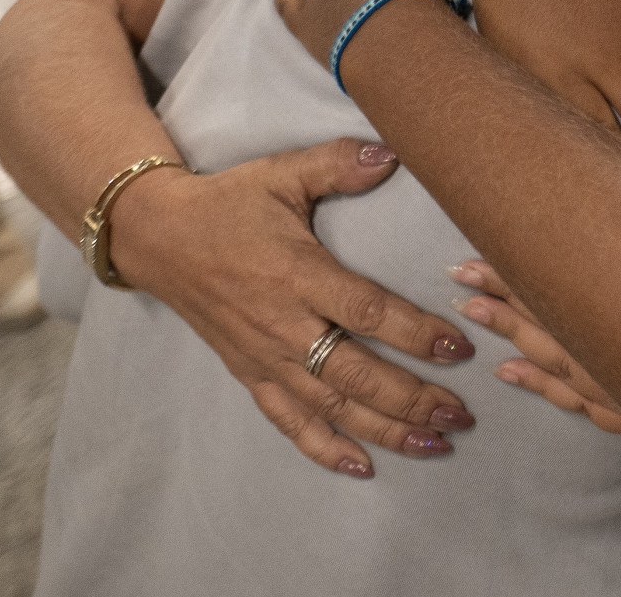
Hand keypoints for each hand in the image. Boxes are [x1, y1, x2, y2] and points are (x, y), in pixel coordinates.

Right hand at [109, 138, 480, 476]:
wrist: (158, 237)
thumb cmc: (228, 203)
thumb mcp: (281, 173)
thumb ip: (336, 164)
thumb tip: (389, 154)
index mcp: (299, 275)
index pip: (368, 313)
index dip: (416, 334)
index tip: (460, 349)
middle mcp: (284, 325)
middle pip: (357, 375)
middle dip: (414, 399)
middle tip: (462, 413)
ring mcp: (265, 357)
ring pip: (332, 407)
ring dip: (386, 430)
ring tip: (436, 442)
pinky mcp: (249, 375)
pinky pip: (289, 422)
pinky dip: (326, 449)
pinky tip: (364, 466)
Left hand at [449, 259, 620, 445]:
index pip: (556, 291)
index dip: (513, 275)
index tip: (474, 261)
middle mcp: (608, 354)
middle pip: (547, 317)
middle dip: (501, 294)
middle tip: (460, 271)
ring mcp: (612, 388)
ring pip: (551, 355)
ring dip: (511, 332)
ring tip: (472, 310)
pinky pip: (569, 397)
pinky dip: (536, 382)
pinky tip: (506, 370)